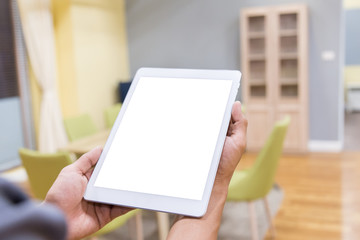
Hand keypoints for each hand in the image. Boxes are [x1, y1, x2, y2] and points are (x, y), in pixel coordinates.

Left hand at [45, 147, 131, 239]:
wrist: (58, 220)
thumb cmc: (60, 195)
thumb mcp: (71, 172)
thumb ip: (87, 160)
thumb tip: (100, 148)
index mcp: (88, 180)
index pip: (105, 170)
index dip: (114, 164)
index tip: (126, 156)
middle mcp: (96, 192)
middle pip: (114, 182)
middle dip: (124, 176)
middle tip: (137, 168)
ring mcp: (102, 204)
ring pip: (119, 195)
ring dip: (129, 190)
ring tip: (140, 182)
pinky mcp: (106, 216)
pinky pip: (121, 209)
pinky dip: (129, 204)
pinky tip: (136, 198)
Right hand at [168, 101, 246, 238]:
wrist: (210, 181)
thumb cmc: (226, 163)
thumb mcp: (239, 142)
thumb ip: (240, 124)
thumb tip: (236, 104)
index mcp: (225, 129)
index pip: (222, 110)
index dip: (218, 100)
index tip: (213, 89)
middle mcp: (213, 130)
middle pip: (209, 113)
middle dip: (205, 104)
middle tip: (198, 94)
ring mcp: (202, 136)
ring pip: (198, 119)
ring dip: (194, 113)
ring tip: (189, 102)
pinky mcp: (192, 140)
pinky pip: (189, 129)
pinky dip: (186, 123)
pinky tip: (182, 117)